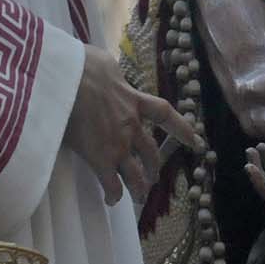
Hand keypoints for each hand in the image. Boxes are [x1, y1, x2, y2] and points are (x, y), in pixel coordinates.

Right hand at [65, 42, 199, 204]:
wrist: (68, 80)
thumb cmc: (82, 65)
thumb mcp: (103, 63)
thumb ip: (110, 72)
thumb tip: (105, 70)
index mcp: (134, 100)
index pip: (164, 114)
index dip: (181, 129)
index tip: (195, 140)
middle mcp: (131, 126)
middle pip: (150, 152)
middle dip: (153, 167)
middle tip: (152, 179)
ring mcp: (118, 145)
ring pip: (135, 174)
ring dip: (138, 187)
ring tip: (138, 198)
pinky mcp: (100, 158)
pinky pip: (111, 183)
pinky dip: (113, 194)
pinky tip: (111, 201)